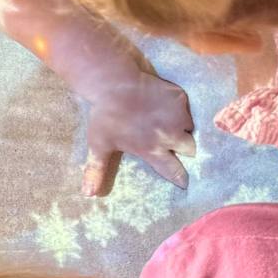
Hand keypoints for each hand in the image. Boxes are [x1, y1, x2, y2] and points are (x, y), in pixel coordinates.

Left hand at [76, 64, 195, 195]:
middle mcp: (170, 135)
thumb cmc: (105, 116)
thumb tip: (88, 194)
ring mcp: (177, 115)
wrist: (114, 82)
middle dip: (185, 148)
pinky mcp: (179, 97)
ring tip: (167, 122)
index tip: (185, 181)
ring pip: (190, 126)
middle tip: (175, 142)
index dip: (181, 177)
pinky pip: (186, 107)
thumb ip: (96, 170)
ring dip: (182, 127)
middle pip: (190, 148)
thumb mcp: (99, 145)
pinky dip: (178, 108)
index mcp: (153, 149)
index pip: (174, 171)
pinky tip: (163, 105)